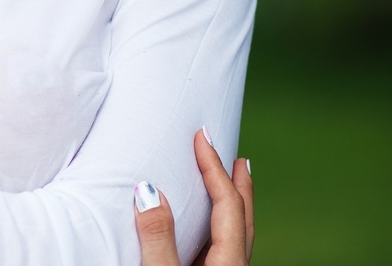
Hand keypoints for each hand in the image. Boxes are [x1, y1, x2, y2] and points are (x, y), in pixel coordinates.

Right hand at [136, 128, 254, 265]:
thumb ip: (158, 236)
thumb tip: (148, 192)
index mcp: (229, 263)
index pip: (228, 204)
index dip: (214, 167)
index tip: (202, 138)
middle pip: (243, 219)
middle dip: (239, 186)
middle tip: (239, 160)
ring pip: (235, 236)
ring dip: (232, 207)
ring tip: (227, 187)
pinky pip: (221, 248)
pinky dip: (217, 227)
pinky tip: (206, 231)